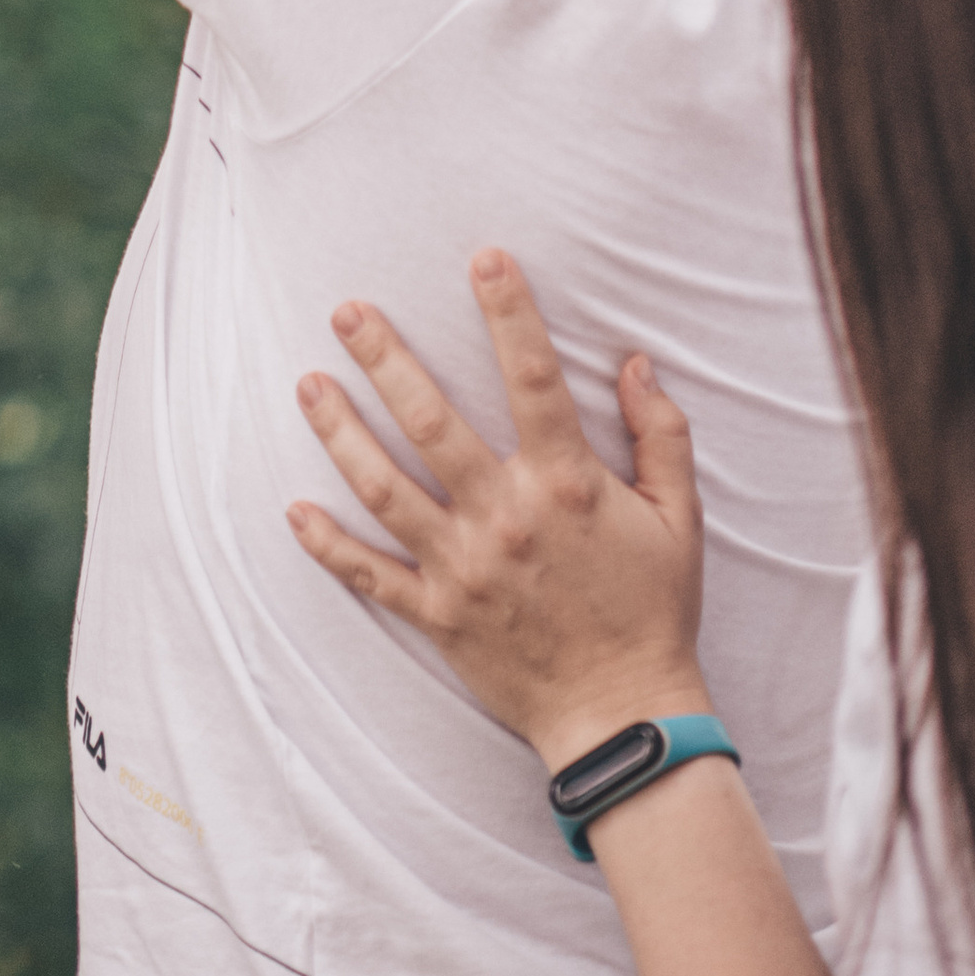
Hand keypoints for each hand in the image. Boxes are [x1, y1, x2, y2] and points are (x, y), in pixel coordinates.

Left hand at [287, 251, 709, 774]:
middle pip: (431, 423)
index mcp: (567, 487)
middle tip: (346, 311)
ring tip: (307, 385)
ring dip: (341, 435)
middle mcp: (506, 518)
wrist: (625, 716)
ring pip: (385, 489)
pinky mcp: (439, 615)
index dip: (509, 314)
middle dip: (385, 360)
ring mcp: (464, 568)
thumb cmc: (655, 611)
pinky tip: (293, 510)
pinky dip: (329, 546)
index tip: (483, 259)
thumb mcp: (680, 520)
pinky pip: (372, 576)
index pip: (533, 380)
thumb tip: (637, 363)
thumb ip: (661, 436)